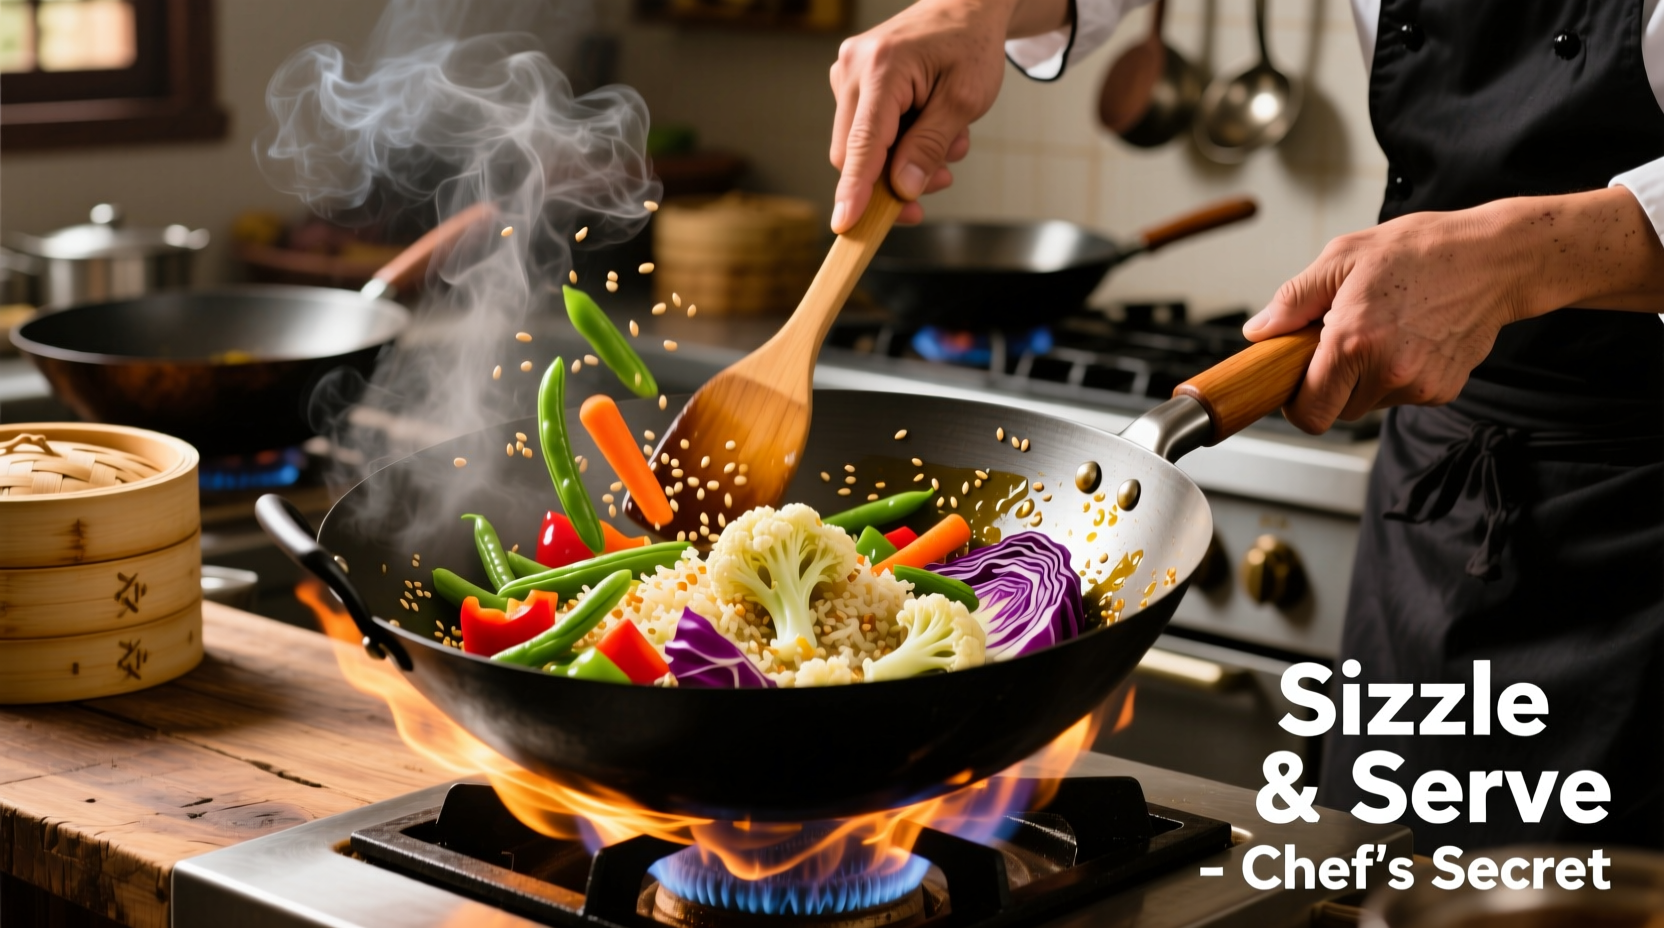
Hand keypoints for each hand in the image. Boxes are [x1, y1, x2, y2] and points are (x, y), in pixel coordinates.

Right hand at [830, 0, 1060, 231]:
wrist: (964, 7)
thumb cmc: (969, 47)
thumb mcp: (963, 101)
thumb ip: (929, 145)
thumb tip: (903, 188)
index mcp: (882, 68)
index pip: (862, 143)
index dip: (855, 190)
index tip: (846, 225)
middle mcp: (852, 68)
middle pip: (853, 152)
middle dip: (894, 178)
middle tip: (942, 180)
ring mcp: (846, 74)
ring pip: (860, 147)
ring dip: (903, 159)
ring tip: (949, 141)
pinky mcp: (851, 83)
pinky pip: (865, 131)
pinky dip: (898, 142)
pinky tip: (929, 126)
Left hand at [1244, 188, 1663, 432]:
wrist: (1495, 258)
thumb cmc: (1420, 251)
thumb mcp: (1344, 257)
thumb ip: (1294, 300)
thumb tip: (1260, 331)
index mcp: (1353, 342)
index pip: (1308, 414)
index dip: (1297, 401)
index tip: (1298, 379)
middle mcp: (1388, 372)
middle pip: (1337, 411)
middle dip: (1332, 384)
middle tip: (1342, 341)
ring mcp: (1419, 386)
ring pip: (1369, 404)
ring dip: (1365, 378)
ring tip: (1383, 331)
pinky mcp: (1443, 390)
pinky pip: (1402, 395)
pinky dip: (1397, 375)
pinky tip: (1410, 338)